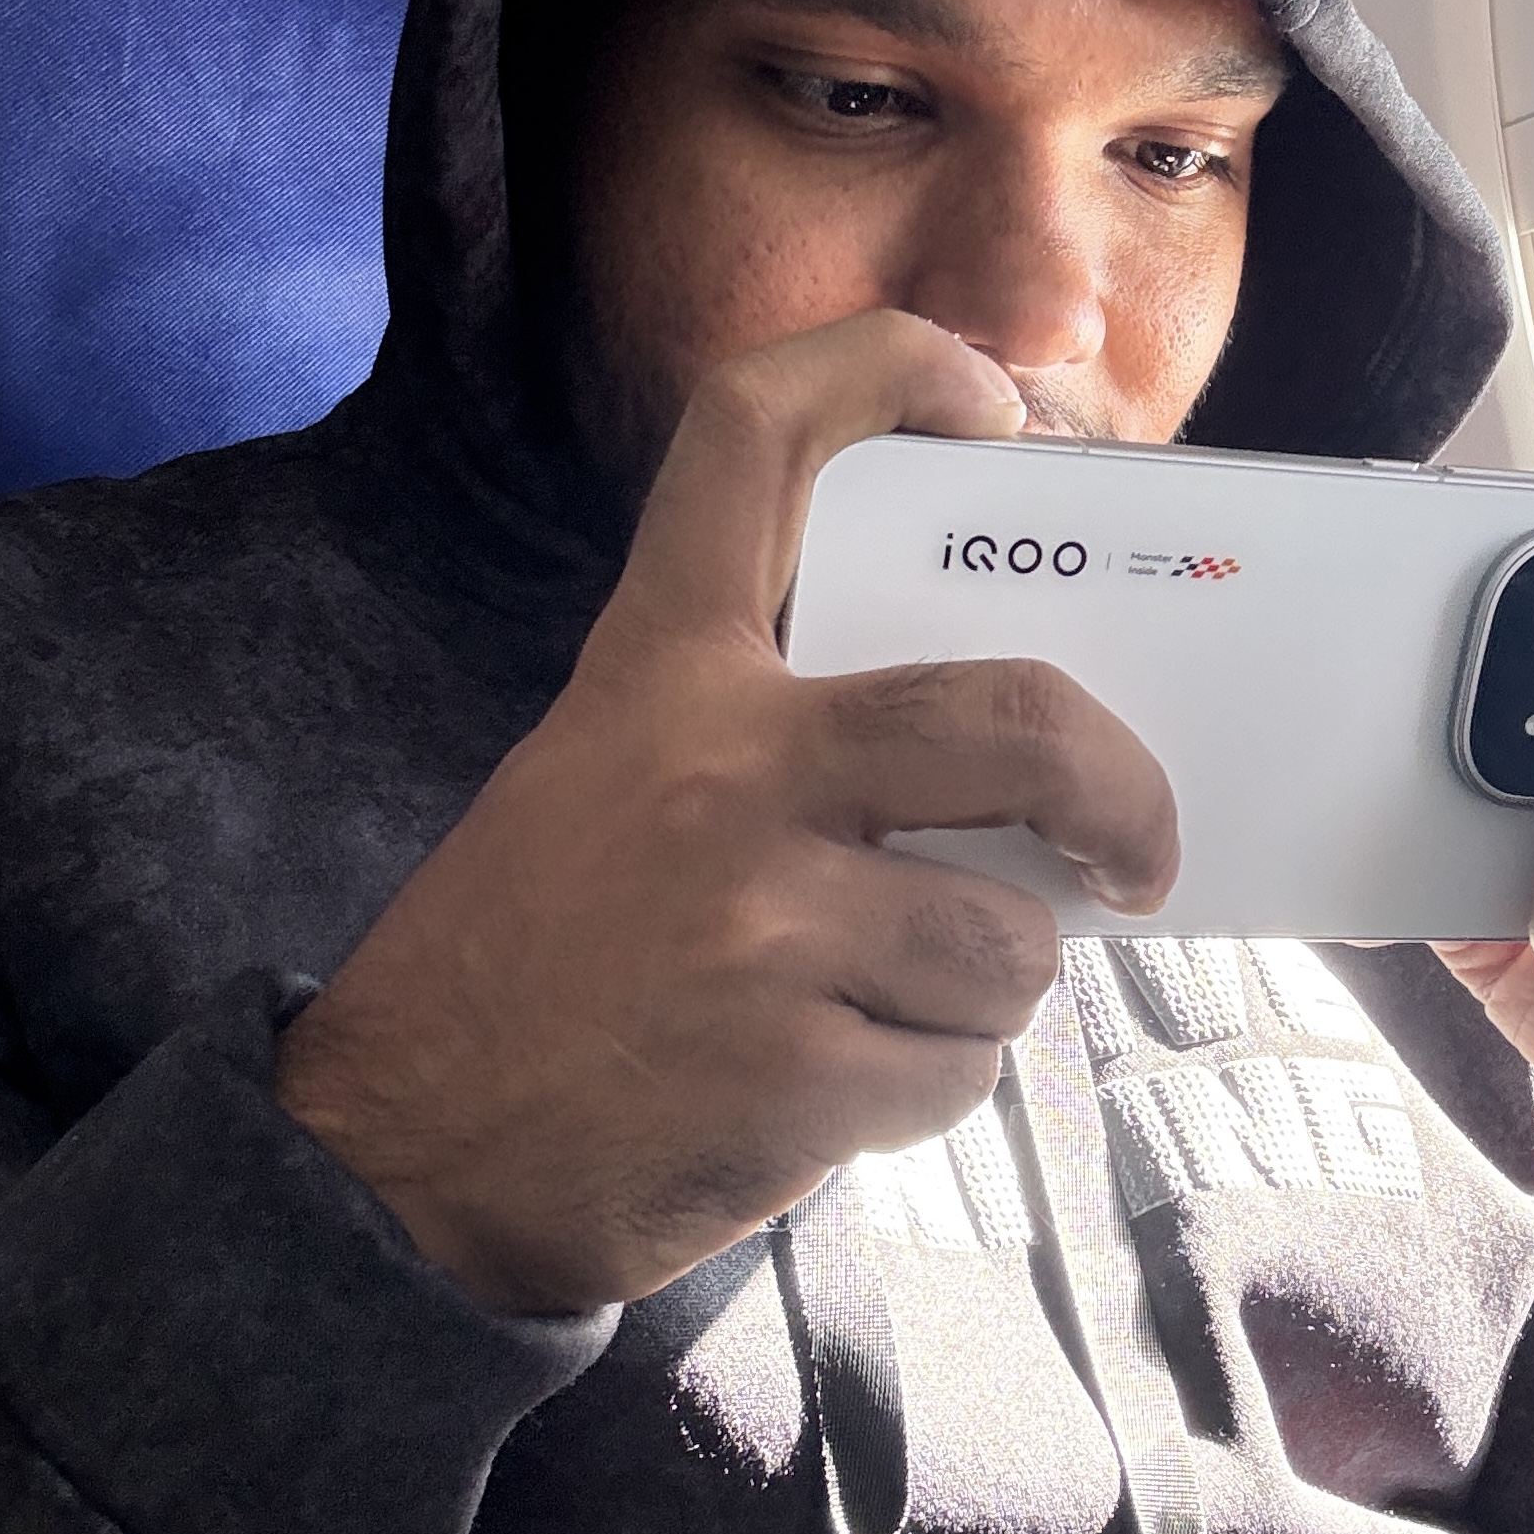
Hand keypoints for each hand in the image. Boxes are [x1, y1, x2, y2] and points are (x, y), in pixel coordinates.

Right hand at [275, 311, 1176, 1314]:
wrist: (395, 1165)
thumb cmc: (531, 958)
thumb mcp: (607, 774)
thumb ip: (774, 734)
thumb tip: (1001, 772)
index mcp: (661, 667)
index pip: (756, 435)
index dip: (888, 369)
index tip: (992, 402)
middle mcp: (720, 764)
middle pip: (1013, 716)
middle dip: (1122, 788)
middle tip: (1137, 847)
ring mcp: (761, 917)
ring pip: (1005, 940)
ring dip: (983, 991)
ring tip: (881, 1007)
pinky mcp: (793, 1069)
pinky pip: (958, 1070)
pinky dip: (927, 1085)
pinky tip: (827, 1090)